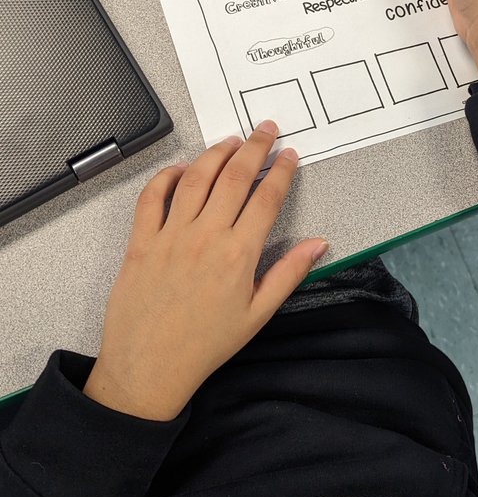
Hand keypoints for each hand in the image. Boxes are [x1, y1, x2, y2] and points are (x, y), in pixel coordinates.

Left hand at [84, 124, 328, 420]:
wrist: (149, 367)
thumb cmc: (205, 346)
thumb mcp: (257, 315)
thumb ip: (288, 274)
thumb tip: (318, 244)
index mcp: (239, 255)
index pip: (266, 198)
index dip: (280, 171)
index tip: (289, 154)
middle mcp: (206, 237)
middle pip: (234, 177)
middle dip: (254, 148)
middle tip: (265, 129)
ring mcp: (171, 236)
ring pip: (196, 178)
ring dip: (215, 153)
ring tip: (230, 141)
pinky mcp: (141, 241)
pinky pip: (152, 197)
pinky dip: (166, 176)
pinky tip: (181, 169)